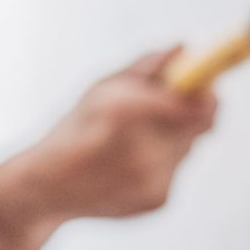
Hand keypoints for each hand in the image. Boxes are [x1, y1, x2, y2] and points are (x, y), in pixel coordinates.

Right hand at [2, 48, 217, 227]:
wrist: (44, 189)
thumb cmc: (74, 129)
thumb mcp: (102, 88)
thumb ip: (146, 68)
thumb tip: (183, 48)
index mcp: (126, 112)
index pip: (196, 105)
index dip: (205, 93)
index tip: (204, 85)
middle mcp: (144, 149)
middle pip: (198, 125)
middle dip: (186, 112)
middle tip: (166, 107)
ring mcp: (152, 179)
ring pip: (187, 147)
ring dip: (172, 138)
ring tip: (133, 141)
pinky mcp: (157, 201)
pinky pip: (175, 170)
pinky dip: (161, 163)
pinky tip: (127, 165)